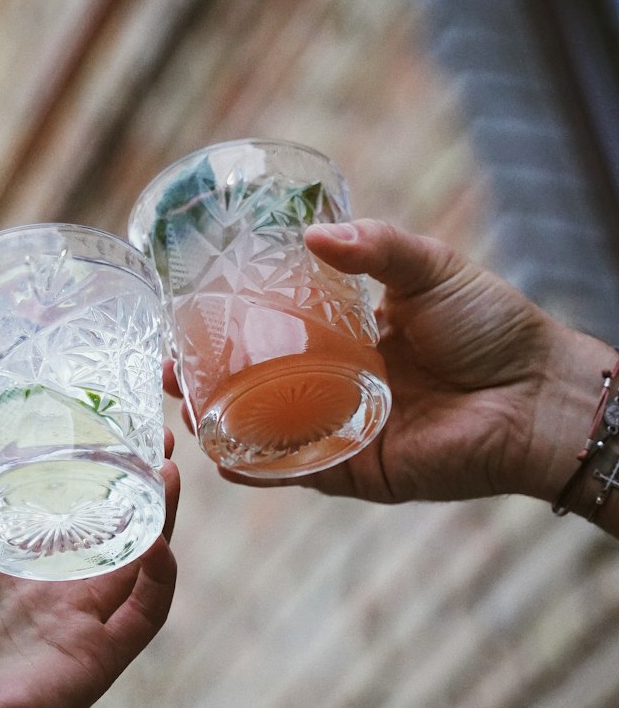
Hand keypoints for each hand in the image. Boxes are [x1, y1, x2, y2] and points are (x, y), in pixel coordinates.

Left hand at [0, 369, 178, 707]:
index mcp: (12, 555)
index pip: (69, 496)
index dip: (97, 456)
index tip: (115, 411)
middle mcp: (52, 585)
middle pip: (117, 522)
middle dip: (143, 479)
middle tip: (160, 432)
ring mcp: (80, 622)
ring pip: (141, 559)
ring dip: (162, 516)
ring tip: (168, 468)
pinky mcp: (97, 658)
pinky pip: (147, 614)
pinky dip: (161, 578)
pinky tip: (158, 539)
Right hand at [165, 219, 612, 512]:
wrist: (540, 393)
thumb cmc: (495, 326)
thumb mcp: (428, 268)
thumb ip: (374, 248)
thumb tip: (310, 234)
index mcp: (352, 338)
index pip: (278, 333)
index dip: (233, 328)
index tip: (188, 314)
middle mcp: (340, 386)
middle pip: (260, 387)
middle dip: (210, 381)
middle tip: (167, 366)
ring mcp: (346, 430)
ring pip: (269, 433)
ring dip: (222, 426)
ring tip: (181, 408)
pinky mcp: (360, 472)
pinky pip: (301, 472)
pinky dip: (261, 469)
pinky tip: (223, 456)